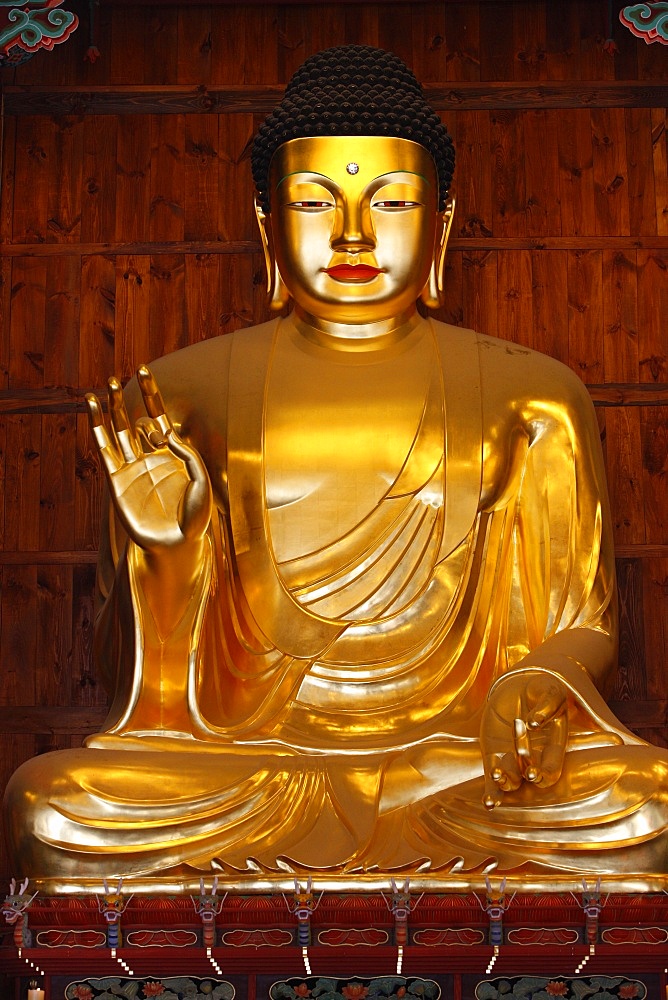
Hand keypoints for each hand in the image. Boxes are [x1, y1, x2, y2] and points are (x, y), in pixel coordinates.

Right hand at [86, 366, 211, 551]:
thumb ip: (186, 452)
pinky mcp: (116, 479)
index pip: (159, 415)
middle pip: (135, 419)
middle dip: (128, 398)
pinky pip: (103, 448)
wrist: (177, 544)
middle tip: (117, 378)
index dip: (151, 392)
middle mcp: (150, 456)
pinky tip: (91, 407)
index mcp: (173, 453)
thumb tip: (162, 430)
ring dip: (111, 407)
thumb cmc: (195, 515)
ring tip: (106, 385)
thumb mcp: (201, 478)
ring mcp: (132, 467)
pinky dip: (96, 426)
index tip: (143, 369)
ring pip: (117, 430)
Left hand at [480, 670, 567, 809]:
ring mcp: (512, 758)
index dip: (544, 773)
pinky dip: (491, 792)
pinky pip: (493, 778)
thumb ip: (546, 706)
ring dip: (504, 782)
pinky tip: (487, 804)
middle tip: (521, 770)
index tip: (534, 772)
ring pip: (511, 782)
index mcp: (553, 747)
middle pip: (530, 775)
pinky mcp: (494, 755)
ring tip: (497, 774)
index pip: (551, 769)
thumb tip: (534, 723)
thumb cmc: (540, 690)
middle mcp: (533, 758)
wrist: (519, 685)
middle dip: (524, 773)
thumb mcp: (550, 692)